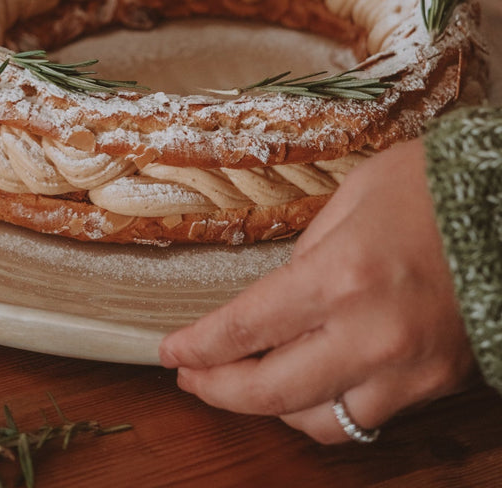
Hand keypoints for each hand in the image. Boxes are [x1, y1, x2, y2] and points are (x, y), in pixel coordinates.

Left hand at [159, 139, 476, 442]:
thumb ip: (303, 254)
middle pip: (271, 392)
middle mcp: (371, 334)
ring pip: (318, 422)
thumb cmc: (427, 185)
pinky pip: (364, 417)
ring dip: (269, 408)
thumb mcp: (347, 199)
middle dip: (218, 390)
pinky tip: (304, 384)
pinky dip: (323, 409)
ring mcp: (409, 369)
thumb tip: (274, 299)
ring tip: (242, 381)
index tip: (171, 353)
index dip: (198, 348)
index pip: (245, 329)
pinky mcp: (435, 383)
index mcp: (339, 276)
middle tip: (191, 377)